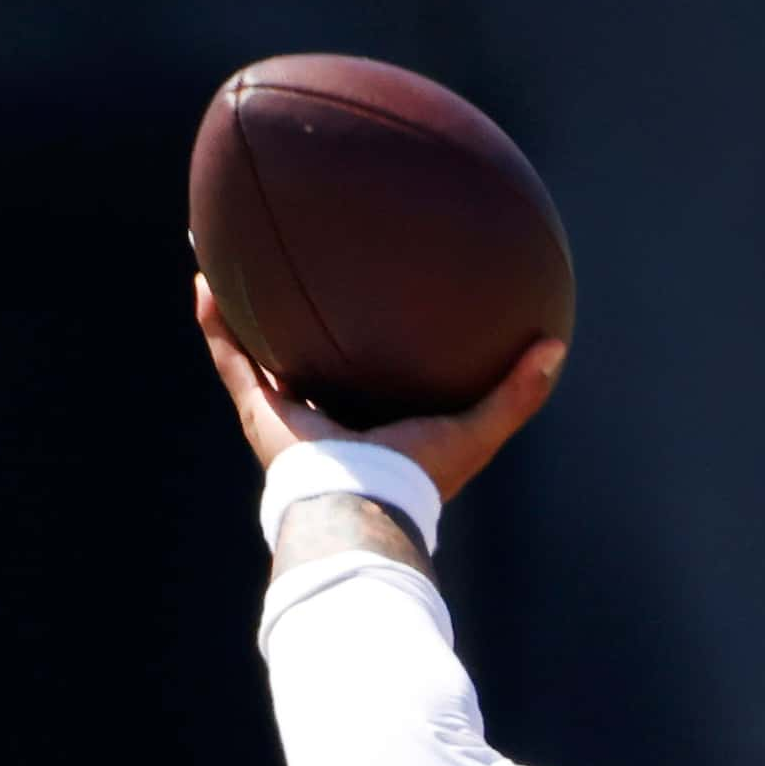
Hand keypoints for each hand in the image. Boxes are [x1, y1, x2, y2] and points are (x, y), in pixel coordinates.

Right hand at [193, 273, 564, 500]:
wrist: (363, 504)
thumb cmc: (421, 477)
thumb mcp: (479, 429)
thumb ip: (518, 392)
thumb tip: (557, 344)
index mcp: (378, 422)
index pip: (375, 375)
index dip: (375, 342)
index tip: (376, 301)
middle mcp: (331, 415)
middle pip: (316, 359)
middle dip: (309, 322)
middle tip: (309, 271)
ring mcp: (289, 412)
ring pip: (264, 353)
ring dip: (249, 311)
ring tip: (240, 261)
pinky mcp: (258, 410)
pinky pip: (232, 355)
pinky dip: (215, 320)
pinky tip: (207, 274)